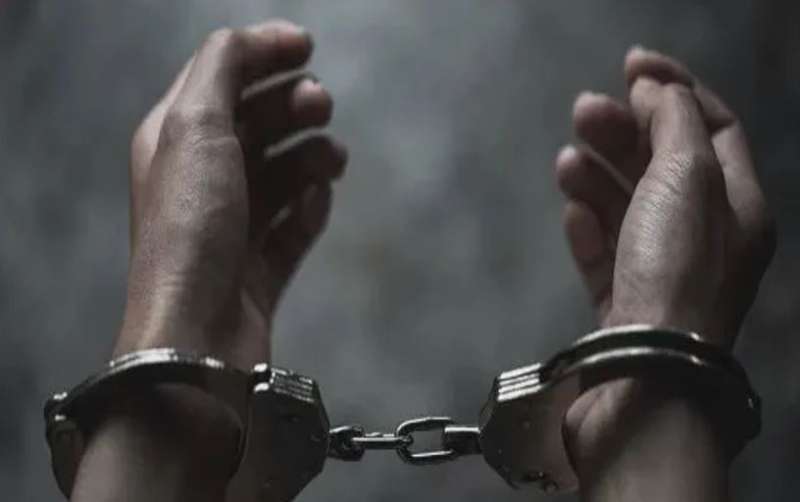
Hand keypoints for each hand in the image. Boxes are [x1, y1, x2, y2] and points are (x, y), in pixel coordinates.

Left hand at [118, 20, 345, 367]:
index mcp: (175, 141)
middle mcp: (202, 181)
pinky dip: (309, 210)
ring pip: (280, 177)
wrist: (196, 334)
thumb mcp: (195, 129)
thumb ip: (222, 70)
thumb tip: (251, 41)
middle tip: (322, 103)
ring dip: (309, 157)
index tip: (308, 47)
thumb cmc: (190, 229)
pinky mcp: (260, 270)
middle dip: (291, 106)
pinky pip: (293, 228)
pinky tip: (318, 202)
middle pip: (255, 126)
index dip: (262, 55)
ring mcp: (233, 228)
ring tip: (332, 158)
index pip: (220, 79)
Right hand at [555, 47, 774, 497]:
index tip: (629, 64)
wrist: (645, 374)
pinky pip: (604, 251)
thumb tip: (655, 87)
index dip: (674, 88)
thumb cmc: (676, 270)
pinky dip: (588, 225)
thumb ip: (672, 121)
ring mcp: (661, 272)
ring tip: (567, 158)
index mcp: (737, 205)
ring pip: (627, 206)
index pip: (713, 126)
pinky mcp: (622, 301)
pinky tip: (571, 210)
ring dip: (598, 175)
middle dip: (625, 130)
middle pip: (664, 164)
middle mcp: (705, 237)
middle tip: (583, 108)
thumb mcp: (688, 176)